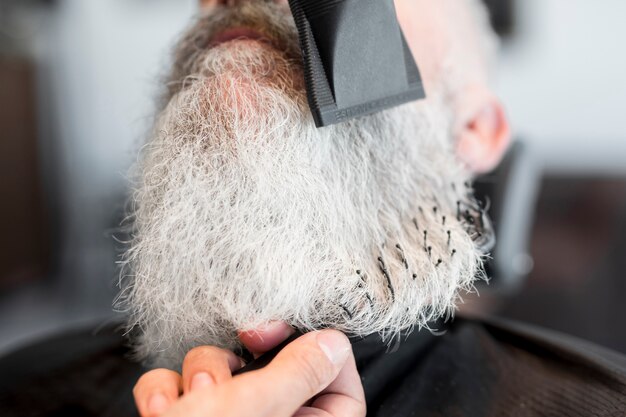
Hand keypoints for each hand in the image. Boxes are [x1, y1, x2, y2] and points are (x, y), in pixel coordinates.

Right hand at [133, 322, 365, 416]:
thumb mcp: (258, 407)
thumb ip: (300, 372)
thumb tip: (334, 345)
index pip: (342, 394)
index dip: (326, 358)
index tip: (298, 335)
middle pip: (278, 372)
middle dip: (250, 357)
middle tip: (247, 340)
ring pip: (225, 372)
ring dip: (203, 371)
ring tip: (194, 396)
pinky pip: (185, 386)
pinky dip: (167, 390)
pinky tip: (162, 409)